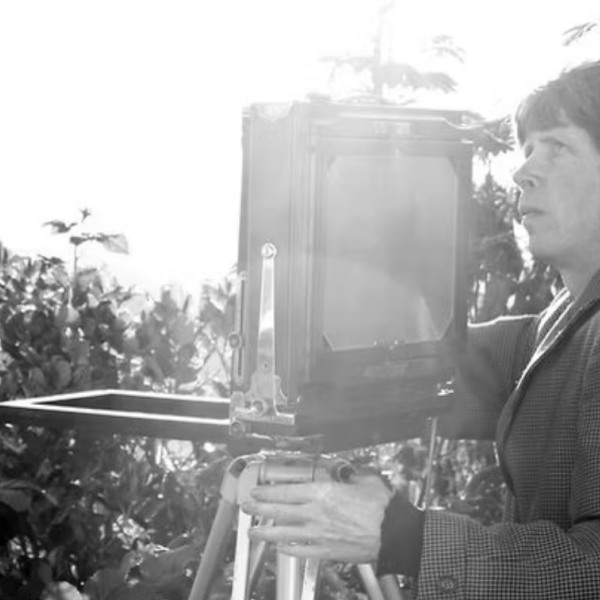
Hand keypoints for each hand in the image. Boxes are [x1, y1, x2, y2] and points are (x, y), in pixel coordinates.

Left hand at [241, 473, 392, 562]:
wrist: (393, 533)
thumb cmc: (381, 508)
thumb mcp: (364, 480)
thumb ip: (349, 476)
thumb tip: (346, 473)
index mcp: (323, 493)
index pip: (287, 491)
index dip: (268, 491)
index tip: (257, 490)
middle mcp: (315, 513)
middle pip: (280, 510)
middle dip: (259, 508)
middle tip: (247, 506)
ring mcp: (318, 534)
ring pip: (284, 533)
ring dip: (266, 531)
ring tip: (252, 530)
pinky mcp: (326, 552)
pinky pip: (300, 551)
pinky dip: (287, 549)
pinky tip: (280, 548)